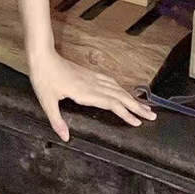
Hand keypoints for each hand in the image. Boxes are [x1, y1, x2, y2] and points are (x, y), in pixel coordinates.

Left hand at [28, 50, 156, 141]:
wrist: (42, 55)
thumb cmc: (43, 77)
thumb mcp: (46, 101)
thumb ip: (56, 120)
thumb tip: (65, 137)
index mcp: (85, 92)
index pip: (111, 103)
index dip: (125, 113)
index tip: (138, 122)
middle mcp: (91, 84)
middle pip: (119, 95)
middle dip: (136, 106)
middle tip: (152, 116)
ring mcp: (90, 77)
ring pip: (116, 87)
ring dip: (131, 97)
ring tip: (144, 105)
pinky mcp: (87, 74)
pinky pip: (109, 81)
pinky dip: (120, 87)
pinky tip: (123, 90)